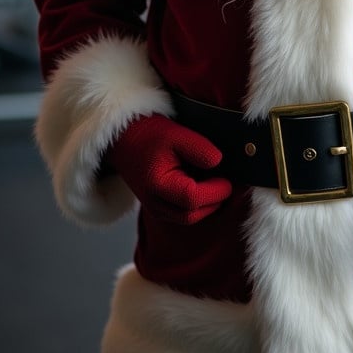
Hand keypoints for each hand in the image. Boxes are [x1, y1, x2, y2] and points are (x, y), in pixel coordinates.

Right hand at [105, 114, 231, 224]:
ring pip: (188, 218)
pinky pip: (183, 214)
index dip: (214, 191)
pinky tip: (205, 187)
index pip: (191, 198)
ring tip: (216, 184)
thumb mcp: (177, 134)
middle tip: (227, 183)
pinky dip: (197, 205)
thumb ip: (199, 150)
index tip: (228, 180)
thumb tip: (219, 163)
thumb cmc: (149, 135)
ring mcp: (155, 208)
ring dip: (206, 205)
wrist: (125, 140)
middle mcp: (154, 202)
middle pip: (191, 214)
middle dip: (214, 201)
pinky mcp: (159, 207)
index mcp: (157, 185)